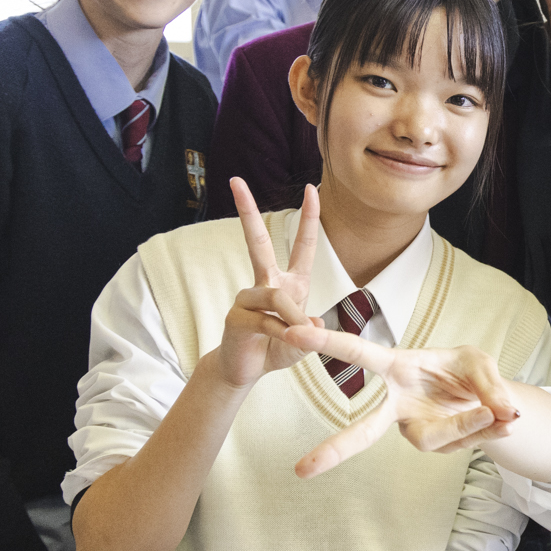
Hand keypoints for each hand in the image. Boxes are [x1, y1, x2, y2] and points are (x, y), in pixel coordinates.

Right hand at [213, 179, 320, 389]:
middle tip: (236, 181)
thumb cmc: (276, 348)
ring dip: (292, 318)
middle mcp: (266, 283)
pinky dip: (280, 333)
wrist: (246, 370)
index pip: (301, 245)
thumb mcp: (303, 340)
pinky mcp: (236, 316)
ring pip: (275, 295)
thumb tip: (314, 323)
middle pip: (258, 242)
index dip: (308, 217)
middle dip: (247, 211)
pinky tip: (282, 342)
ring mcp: (248, 297)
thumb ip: (312, 331)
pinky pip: (266, 320)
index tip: (311, 189)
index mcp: (289, 282)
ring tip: (295, 336)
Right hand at [281, 329, 518, 476]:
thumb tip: (505, 412)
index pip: (357, 354)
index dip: (327, 343)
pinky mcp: (436, 445)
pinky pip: (460, 442)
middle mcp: (396, 404)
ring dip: (466, 425)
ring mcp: (414, 429)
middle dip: (335, 449)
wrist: (484, 400)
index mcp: (396, 367)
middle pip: (364, 431)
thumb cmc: (467, 373)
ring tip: (497, 411)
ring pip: (433, 439)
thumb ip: (489, 384)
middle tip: (302, 469)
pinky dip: (487, 430)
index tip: (293, 333)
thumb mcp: (480, 363)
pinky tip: (502, 420)